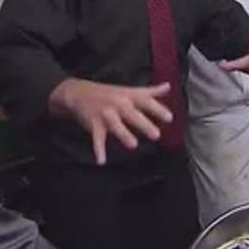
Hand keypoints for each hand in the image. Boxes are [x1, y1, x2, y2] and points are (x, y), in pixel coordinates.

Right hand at [49, 78, 172, 165]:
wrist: (79, 92)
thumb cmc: (109, 93)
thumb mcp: (130, 90)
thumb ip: (150, 92)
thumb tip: (168, 86)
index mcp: (129, 96)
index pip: (146, 102)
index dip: (157, 109)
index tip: (169, 118)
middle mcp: (118, 104)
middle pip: (132, 114)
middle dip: (144, 124)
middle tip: (156, 134)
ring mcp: (106, 114)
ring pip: (116, 125)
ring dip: (124, 134)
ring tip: (133, 145)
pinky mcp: (94, 124)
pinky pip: (97, 138)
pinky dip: (98, 150)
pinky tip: (101, 161)